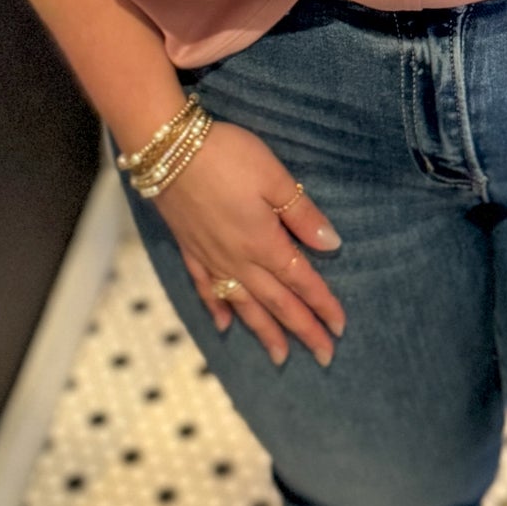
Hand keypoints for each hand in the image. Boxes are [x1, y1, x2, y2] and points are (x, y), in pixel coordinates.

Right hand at [155, 121, 345, 367]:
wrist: (166, 147)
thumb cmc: (226, 155)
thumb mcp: (274, 177)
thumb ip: (301, 214)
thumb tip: (331, 245)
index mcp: (264, 242)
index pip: (301, 281)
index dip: (323, 305)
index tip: (340, 329)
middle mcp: (238, 259)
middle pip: (276, 303)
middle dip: (302, 330)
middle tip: (324, 356)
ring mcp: (211, 257)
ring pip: (243, 304)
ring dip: (264, 332)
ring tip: (280, 357)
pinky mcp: (189, 248)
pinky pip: (205, 287)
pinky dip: (216, 308)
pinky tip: (222, 324)